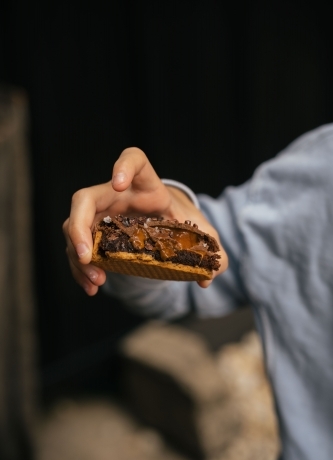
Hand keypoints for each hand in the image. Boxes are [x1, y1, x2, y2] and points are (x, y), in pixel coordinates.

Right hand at [63, 147, 227, 294]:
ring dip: (78, 256)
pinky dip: (80, 269)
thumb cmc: (182, 223)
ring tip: (97, 280)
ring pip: (74, 227)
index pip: (134, 160)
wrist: (167, 227)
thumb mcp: (201, 233)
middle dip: (79, 226)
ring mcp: (101, 214)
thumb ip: (212, 250)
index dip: (123, 167)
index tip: (119, 184)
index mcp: (147, 185)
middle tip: (87, 254)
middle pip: (85, 198)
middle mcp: (117, 195)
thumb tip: (209, 276)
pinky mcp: (95, 235)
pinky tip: (92, 286)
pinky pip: (77, 248)